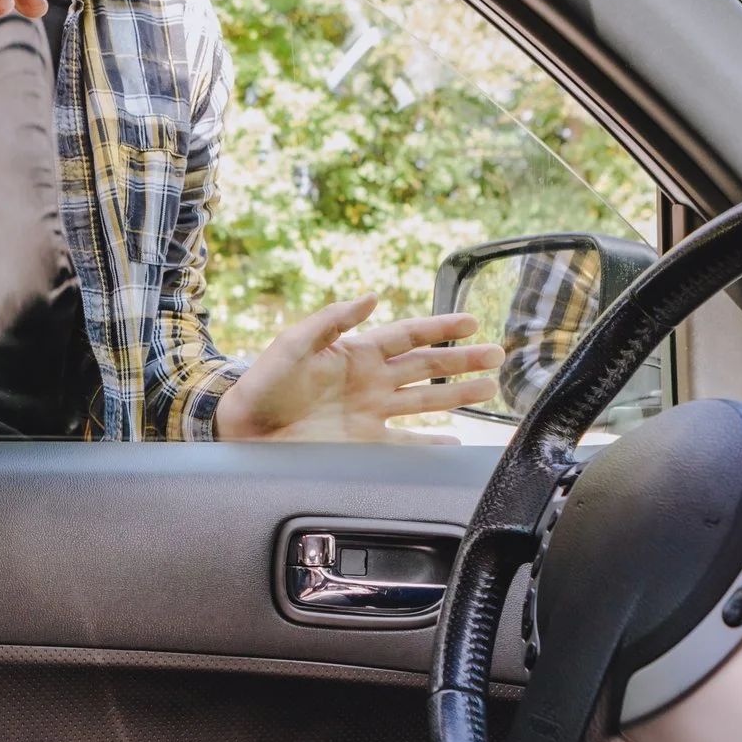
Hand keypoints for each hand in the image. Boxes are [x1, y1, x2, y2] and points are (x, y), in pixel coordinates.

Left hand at [216, 298, 502, 443]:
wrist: (244, 432)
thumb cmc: (262, 384)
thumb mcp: (293, 343)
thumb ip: (332, 320)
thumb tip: (371, 297)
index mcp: (356, 353)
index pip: (408, 334)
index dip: (440, 327)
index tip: (471, 320)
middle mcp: (370, 382)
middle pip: (427, 367)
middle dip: (463, 360)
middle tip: (497, 355)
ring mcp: (370, 414)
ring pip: (425, 401)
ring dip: (457, 395)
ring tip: (489, 389)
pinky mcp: (365, 445)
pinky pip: (406, 443)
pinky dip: (432, 445)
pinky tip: (454, 443)